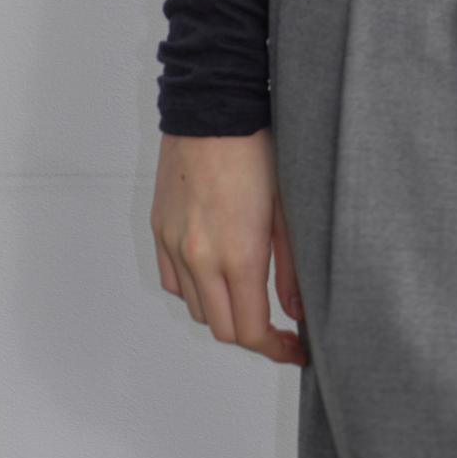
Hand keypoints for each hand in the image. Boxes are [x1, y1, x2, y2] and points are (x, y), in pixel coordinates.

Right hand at [151, 131, 307, 366]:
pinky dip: (195, 290)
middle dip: (253, 337)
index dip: (276, 349)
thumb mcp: (288, 210)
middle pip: (222, 329)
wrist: (213, 107)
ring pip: (196, 308)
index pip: (250, 331)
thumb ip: (291, 268)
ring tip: (250, 297)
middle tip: (279, 330)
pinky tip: (216, 274)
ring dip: (223, 313)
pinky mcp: (159, 230)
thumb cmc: (258, 149)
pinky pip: (174, 281)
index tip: (297, 349)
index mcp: (237, 255)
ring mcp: (174, 245)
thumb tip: (295, 312)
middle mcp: (199, 258)